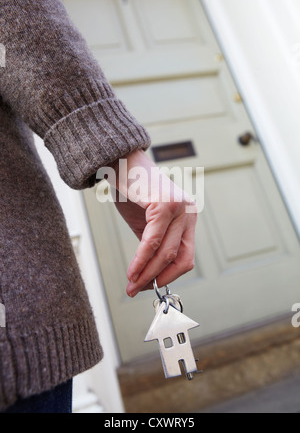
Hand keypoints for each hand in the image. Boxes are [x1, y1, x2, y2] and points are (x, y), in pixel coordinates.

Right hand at [110, 150, 197, 296]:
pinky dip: (141, 260)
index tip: (149, 287)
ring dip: (146, 273)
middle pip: (179, 258)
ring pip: (166, 253)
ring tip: (131, 285)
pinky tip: (131, 271)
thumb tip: (149, 277)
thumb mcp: (145, 223)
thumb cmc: (131, 191)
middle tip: (136, 290)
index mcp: (187, 218)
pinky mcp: (165, 204)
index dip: (168, 276)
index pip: (185, 257)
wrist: (120, 162)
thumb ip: (152, 246)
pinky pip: (152, 241)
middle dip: (157, 279)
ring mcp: (180, 207)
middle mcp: (188, 212)